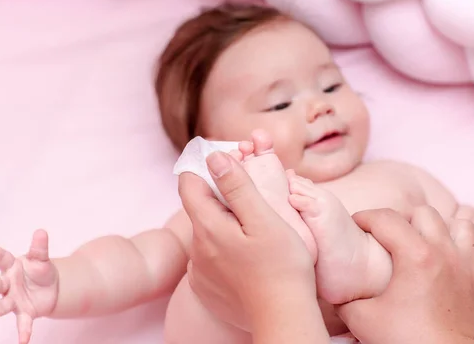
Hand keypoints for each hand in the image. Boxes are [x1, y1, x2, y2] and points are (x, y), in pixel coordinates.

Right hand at [0, 230, 58, 343]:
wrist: (50, 288)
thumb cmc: (39, 270)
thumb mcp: (41, 258)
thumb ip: (40, 247)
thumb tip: (41, 231)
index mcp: (12, 267)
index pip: (1, 258)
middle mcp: (9, 285)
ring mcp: (14, 300)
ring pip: (2, 306)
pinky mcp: (24, 312)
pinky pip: (23, 323)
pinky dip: (23, 332)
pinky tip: (24, 341)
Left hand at [179, 151, 316, 327]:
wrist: (284, 316)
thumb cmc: (282, 265)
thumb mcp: (264, 218)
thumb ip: (237, 186)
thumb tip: (214, 157)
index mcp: (208, 227)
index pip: (189, 184)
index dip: (205, 169)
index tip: (226, 166)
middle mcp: (196, 249)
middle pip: (200, 209)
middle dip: (220, 199)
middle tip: (252, 201)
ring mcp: (199, 272)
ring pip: (206, 234)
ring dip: (223, 227)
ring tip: (253, 233)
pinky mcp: (206, 289)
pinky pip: (209, 259)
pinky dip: (223, 251)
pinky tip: (247, 258)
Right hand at [337, 207, 473, 343]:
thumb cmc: (404, 340)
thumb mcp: (360, 317)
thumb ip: (344, 296)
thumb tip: (335, 287)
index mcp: (415, 255)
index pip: (385, 218)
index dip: (365, 217)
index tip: (355, 225)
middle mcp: (445, 253)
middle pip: (425, 213)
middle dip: (404, 219)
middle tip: (390, 235)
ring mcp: (469, 267)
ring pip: (462, 226)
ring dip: (443, 229)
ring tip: (427, 242)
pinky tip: (460, 257)